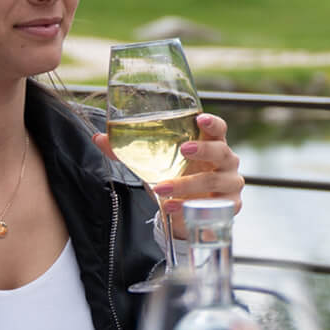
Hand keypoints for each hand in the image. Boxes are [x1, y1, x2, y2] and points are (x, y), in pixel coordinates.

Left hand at [94, 112, 245, 233]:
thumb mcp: (154, 164)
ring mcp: (230, 185)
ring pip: (216, 181)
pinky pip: (214, 207)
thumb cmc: (176, 178)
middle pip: (223, 151)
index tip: (199, 118)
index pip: (219, 129)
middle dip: (204, 150)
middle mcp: (226, 162)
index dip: (212, 122)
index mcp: (212, 145)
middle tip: (184, 149)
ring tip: (163, 188)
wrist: (185, 212)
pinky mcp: (231, 207)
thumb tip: (99, 138)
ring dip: (188, 184)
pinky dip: (190, 207)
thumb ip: (128, 151)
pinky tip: (172, 207)